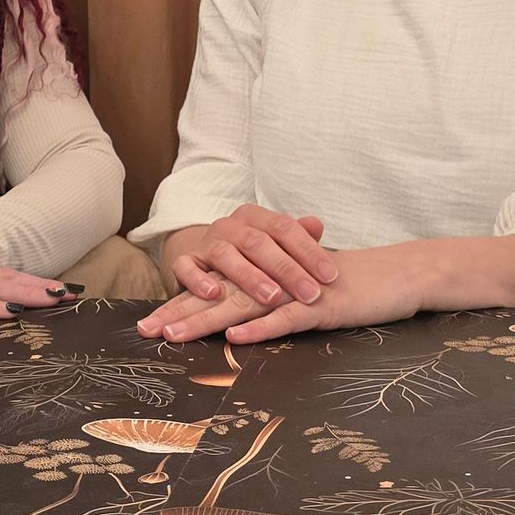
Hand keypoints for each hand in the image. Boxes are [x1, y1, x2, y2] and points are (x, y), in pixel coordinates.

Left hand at [138, 243, 431, 343]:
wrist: (400, 275)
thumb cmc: (354, 287)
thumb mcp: (308, 292)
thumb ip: (277, 301)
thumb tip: (246, 319)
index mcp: (271, 277)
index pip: (219, 290)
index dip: (184, 305)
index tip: (151, 323)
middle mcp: (277, 280)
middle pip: (221, 297)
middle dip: (181, 314)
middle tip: (145, 330)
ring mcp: (298, 292)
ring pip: (244, 306)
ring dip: (208, 320)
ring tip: (174, 335)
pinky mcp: (323, 306)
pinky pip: (287, 318)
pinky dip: (261, 328)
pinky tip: (235, 337)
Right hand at [161, 204, 340, 313]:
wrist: (202, 253)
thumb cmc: (249, 254)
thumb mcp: (274, 244)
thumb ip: (297, 237)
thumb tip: (318, 224)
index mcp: (255, 217)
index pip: (285, 228)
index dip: (309, 251)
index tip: (330, 276)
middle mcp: (230, 226)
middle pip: (258, 242)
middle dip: (287, 269)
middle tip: (310, 294)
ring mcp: (206, 243)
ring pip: (226, 255)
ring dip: (249, 277)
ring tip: (271, 296)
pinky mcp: (184, 261)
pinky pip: (187, 268)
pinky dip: (198, 280)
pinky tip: (214, 294)